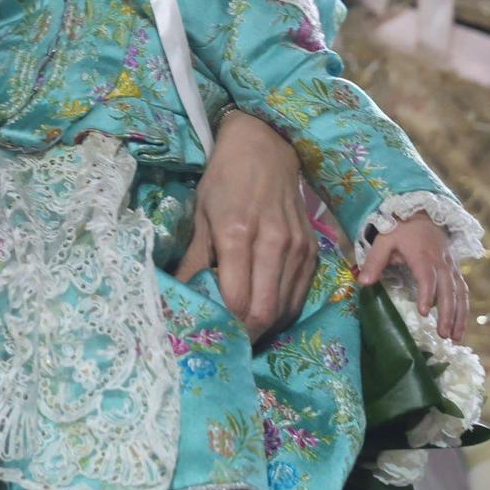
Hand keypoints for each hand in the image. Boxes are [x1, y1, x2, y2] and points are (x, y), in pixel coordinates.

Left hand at [178, 111, 317, 343]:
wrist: (266, 146)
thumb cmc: (225, 180)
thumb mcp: (201, 216)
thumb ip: (193, 260)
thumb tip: (175, 296)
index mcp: (238, 233)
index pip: (237, 299)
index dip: (225, 324)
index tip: (211, 334)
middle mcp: (273, 243)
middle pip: (265, 311)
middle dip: (246, 335)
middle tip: (228, 343)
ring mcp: (298, 248)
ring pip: (286, 308)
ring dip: (265, 327)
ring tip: (244, 332)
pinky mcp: (313, 251)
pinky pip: (301, 295)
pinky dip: (284, 311)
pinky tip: (266, 313)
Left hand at [357, 213, 469, 341]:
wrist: (421, 214)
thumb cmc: (400, 229)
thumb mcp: (383, 240)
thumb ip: (374, 261)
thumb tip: (363, 282)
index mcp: (423, 256)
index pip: (427, 278)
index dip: (426, 295)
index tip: (423, 313)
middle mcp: (441, 263)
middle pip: (448, 291)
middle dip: (447, 314)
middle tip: (443, 335)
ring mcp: (451, 267)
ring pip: (460, 294)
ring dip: (459, 316)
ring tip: (456, 338)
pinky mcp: (455, 271)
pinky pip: (462, 291)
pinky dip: (464, 309)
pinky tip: (460, 325)